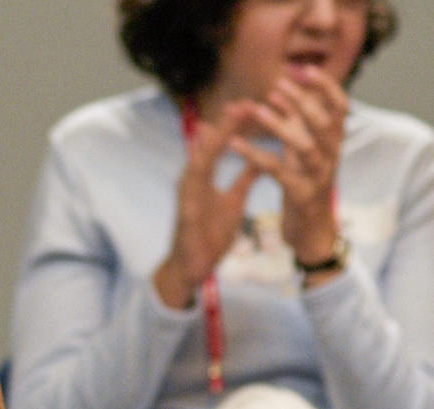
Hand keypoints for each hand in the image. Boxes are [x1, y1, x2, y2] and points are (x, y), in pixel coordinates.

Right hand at [154, 101, 262, 309]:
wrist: (192, 267)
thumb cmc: (210, 235)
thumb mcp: (234, 201)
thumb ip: (245, 178)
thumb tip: (263, 156)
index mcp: (205, 178)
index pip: (220, 146)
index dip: (233, 126)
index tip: (249, 105)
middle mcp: (192, 181)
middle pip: (207, 148)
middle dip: (222, 126)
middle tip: (240, 102)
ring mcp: (186, 195)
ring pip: (197, 162)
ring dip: (210, 142)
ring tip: (222, 123)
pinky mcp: (184, 211)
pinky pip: (192, 188)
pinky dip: (197, 170)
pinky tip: (203, 156)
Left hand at [230, 65, 345, 266]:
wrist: (310, 235)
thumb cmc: (303, 190)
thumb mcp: (300, 156)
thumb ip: (294, 127)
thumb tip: (283, 94)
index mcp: (331, 145)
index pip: (339, 108)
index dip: (325, 87)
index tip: (305, 69)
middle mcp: (330, 158)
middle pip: (324, 122)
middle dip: (302, 100)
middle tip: (277, 84)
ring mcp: (318, 177)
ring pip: (304, 145)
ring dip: (279, 125)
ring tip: (255, 109)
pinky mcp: (300, 196)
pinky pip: (278, 172)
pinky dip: (256, 156)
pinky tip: (235, 144)